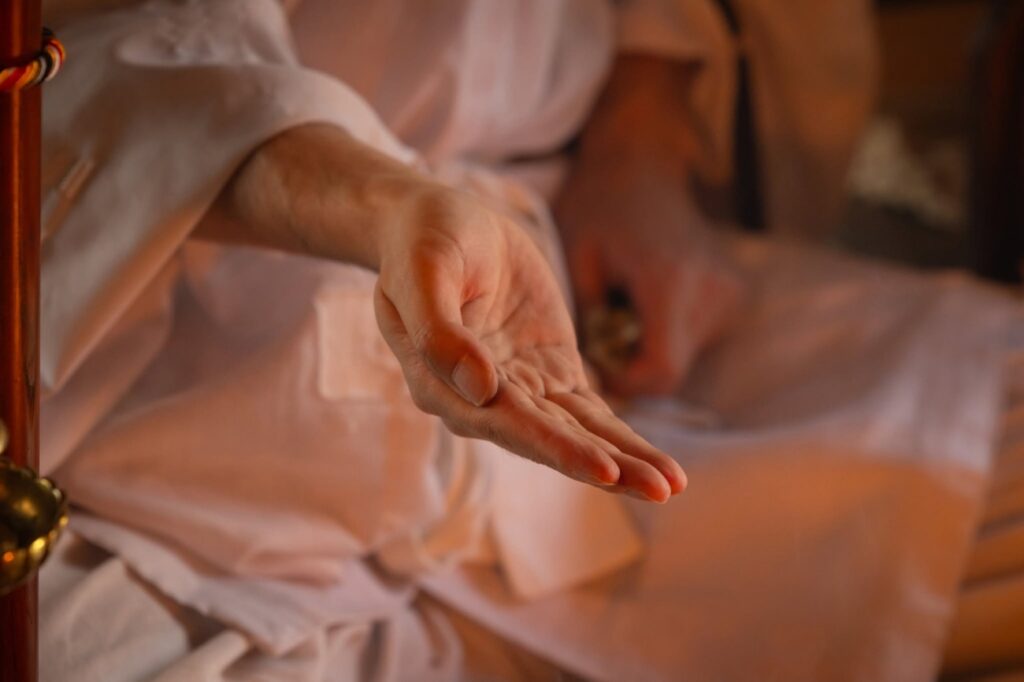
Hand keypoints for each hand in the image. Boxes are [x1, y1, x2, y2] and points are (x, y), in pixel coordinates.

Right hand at [373, 187, 685, 501]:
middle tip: (659, 490)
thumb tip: (481, 389)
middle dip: (605, 467)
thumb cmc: (422, 243)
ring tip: (670, 486)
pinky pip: (589, 413)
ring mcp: (519, 390)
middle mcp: (481, 402)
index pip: (507, 424)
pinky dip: (622, 438)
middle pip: (550, 441)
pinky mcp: (548, 374)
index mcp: (443, 385)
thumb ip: (440, 331)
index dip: (556, 448)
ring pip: (577, 434)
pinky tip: (657, 465)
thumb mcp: (422, 273)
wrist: (439, 224)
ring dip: (623, 462)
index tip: (603, 469)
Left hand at [555, 155, 744, 395]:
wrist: (643, 165)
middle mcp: (714, 290)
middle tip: (603, 331)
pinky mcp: (738, 294)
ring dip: (650, 346)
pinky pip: (698, 338)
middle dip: (633, 364)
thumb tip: (589, 378)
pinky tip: (648, 299)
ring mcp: (733, 292)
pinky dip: (668, 332)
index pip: (663, 371)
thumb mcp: (574, 261)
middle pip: (674, 369)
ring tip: (626, 305)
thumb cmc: (598, 207)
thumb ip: (586, 323)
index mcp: (671, 281)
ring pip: (686, 357)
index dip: (627, 385)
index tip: (597, 367)